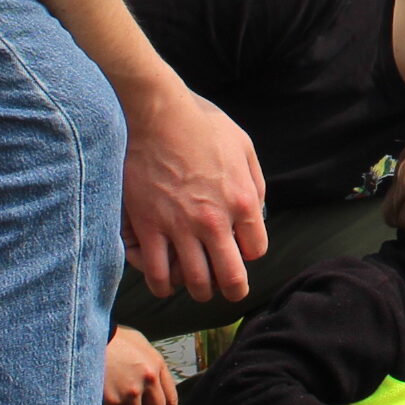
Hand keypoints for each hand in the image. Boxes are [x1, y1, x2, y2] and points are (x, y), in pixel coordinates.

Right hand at [25, 0, 266, 300]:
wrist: (154, 113)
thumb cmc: (199, 124)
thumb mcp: (242, 145)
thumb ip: (255, 181)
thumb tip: (257, 210)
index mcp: (242, 201)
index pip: (256, 250)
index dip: (249, 254)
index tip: (240, 250)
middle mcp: (214, 222)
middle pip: (231, 277)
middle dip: (232, 290)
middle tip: (229, 291)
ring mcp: (179, 227)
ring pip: (194, 282)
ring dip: (199, 291)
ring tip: (198, 289)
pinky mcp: (148, 228)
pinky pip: (157, 273)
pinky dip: (163, 287)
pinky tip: (166, 285)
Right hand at [102, 327, 174, 404]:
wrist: (84, 334)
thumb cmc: (109, 339)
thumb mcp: (137, 345)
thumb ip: (149, 366)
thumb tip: (155, 388)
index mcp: (156, 365)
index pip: (170, 399)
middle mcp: (148, 380)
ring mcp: (130, 391)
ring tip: (110, 396)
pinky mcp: (112, 400)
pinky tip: (98, 397)